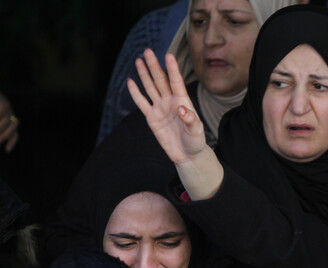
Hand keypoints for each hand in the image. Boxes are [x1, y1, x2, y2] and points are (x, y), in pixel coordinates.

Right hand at [128, 49, 222, 199]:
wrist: (187, 155)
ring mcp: (160, 108)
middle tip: (148, 51)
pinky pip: (142, 103)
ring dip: (144, 74)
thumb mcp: (197, 131)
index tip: (168, 55)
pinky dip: (136, 93)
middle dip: (154, 66)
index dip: (172, 68)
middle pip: (160, 80)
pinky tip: (131, 81)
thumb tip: (181, 109)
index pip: (176, 81)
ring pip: (150, 87)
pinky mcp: (152, 118)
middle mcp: (171, 101)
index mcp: (183, 101)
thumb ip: (190, 119)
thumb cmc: (195, 141)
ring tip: (139, 60)